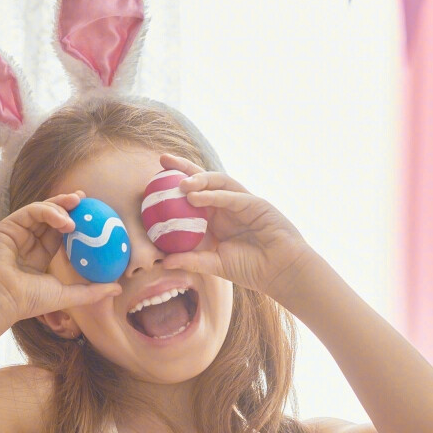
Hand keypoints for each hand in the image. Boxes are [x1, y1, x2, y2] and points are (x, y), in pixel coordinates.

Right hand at [0, 194, 121, 322]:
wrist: (2, 298)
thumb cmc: (31, 300)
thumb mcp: (68, 295)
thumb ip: (92, 291)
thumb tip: (118, 289)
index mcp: (40, 254)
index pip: (60, 232)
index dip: (76, 222)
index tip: (94, 215)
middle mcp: (28, 241)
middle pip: (51, 217)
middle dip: (69, 205)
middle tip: (86, 199)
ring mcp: (17, 233)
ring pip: (41, 211)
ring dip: (61, 206)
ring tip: (77, 207)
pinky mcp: (8, 227)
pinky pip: (31, 212)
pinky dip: (48, 211)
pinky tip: (64, 219)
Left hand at [159, 155, 317, 301]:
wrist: (281, 272)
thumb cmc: (252, 269)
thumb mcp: (216, 265)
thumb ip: (192, 260)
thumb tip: (163, 262)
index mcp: (216, 218)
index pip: (192, 196)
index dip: (173, 186)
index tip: (151, 183)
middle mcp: (227, 206)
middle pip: (202, 180)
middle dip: (182, 168)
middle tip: (161, 160)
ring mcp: (241, 202)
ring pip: (218, 182)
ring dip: (198, 179)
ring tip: (179, 183)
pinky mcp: (255, 204)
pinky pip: (231, 196)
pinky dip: (213, 194)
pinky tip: (195, 196)